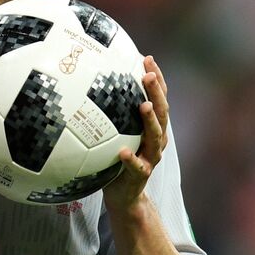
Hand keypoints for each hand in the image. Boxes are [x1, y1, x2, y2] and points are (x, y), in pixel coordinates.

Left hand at [103, 55, 168, 211]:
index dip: (157, 78)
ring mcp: (151, 157)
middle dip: (156, 92)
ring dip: (150, 120)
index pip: (159, 97)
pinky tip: (122, 152)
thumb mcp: (117, 133)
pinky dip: (131, 159)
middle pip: (162, 112)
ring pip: (155, 136)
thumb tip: (92, 84)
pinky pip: (137, 166)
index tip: (147, 58)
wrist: (124, 195)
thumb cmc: (117, 159)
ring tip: (143, 105)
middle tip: (148, 75)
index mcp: (153, 126)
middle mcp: (157, 139)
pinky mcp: (141, 174)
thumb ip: (112, 114)